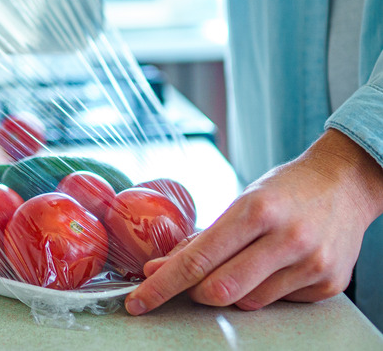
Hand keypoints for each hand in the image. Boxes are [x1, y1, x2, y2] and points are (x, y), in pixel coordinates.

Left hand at [125, 128, 382, 314]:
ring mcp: (310, 264)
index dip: (162, 284)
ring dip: (231, 290)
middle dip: (193, 292)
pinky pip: (276, 303)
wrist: (347, 183)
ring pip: (246, 302)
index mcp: (256, 210)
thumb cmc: (287, 190)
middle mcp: (287, 238)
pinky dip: (263, 291)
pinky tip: (275, 266)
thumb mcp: (243, 200)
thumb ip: (205, 237)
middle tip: (186, 282)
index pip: (197, 260)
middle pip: (218, 290)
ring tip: (245, 261)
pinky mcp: (327, 284)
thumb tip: (162, 266)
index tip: (139, 300)